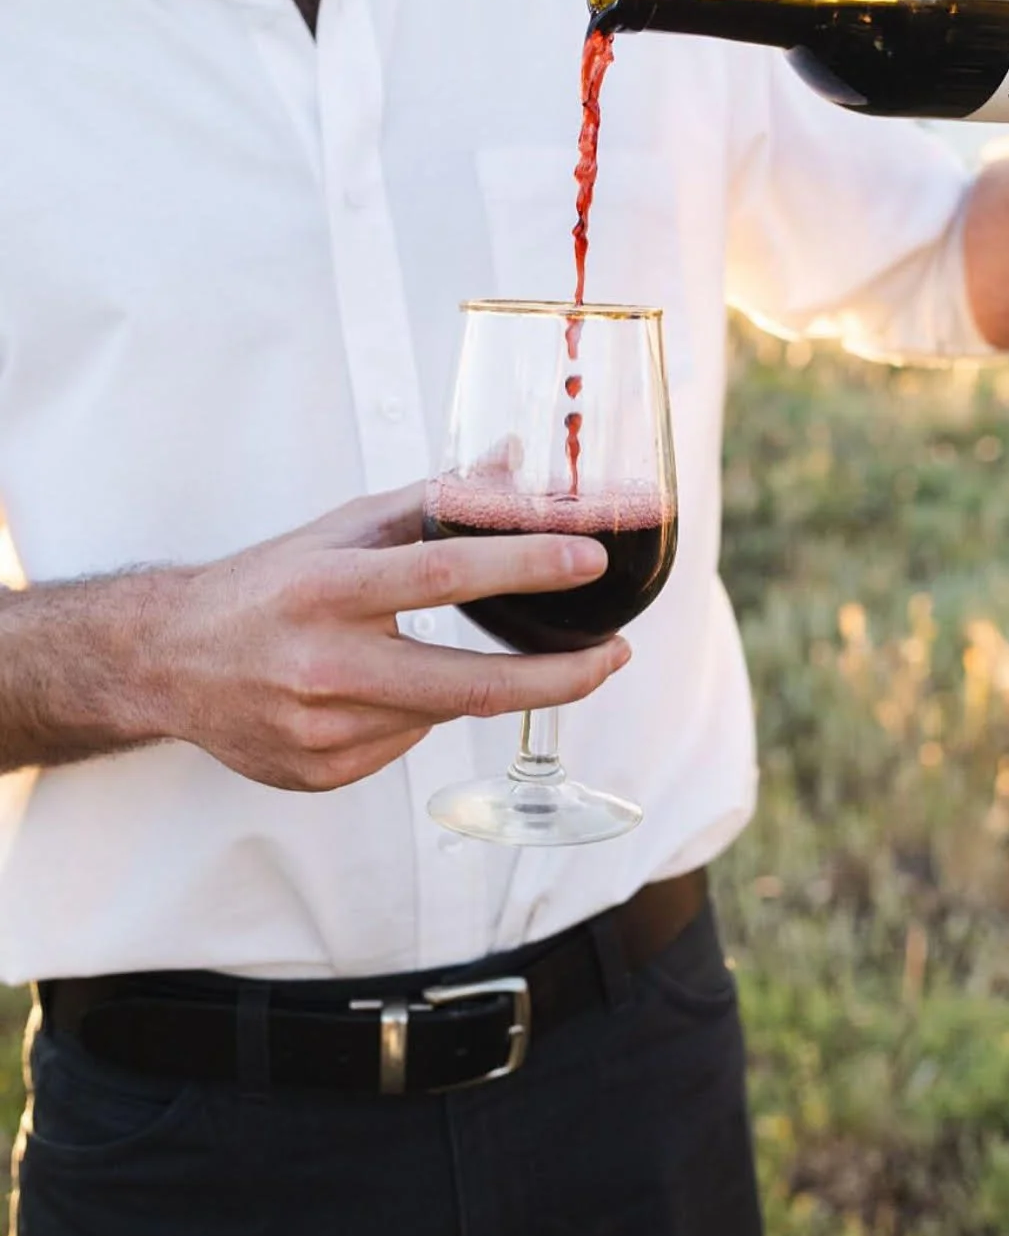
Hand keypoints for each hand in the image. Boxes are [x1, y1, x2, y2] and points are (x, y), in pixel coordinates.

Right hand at [144, 484, 626, 791]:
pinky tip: (389, 690)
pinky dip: (420, 715)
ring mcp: (321, 731)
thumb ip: (433, 500)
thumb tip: (513, 461)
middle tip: (614, 657)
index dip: (526, 565)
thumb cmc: (268, 585)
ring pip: (443, 715)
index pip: (445, 574)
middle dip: (561, 677)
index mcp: (329, 588)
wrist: (168, 661)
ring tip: (477, 658)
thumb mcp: (343, 528)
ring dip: (484, 689)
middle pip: (470, 685)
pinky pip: (406, 746)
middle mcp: (324, 665)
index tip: (589, 560)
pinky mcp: (322, 774)